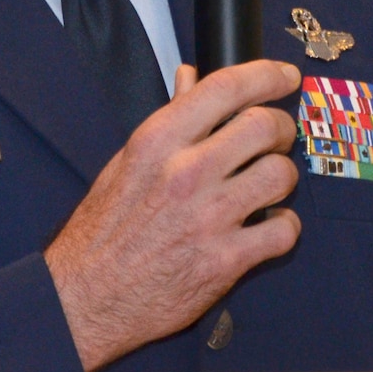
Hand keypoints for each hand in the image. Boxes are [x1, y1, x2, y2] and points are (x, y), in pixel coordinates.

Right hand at [45, 60, 302, 371]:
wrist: (87, 296)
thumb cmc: (104, 229)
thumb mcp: (127, 162)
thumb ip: (170, 118)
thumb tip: (191, 77)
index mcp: (158, 141)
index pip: (226, 87)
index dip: (266, 75)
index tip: (286, 76)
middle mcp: (185, 173)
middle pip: (264, 126)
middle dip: (281, 128)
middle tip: (277, 138)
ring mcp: (208, 217)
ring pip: (281, 175)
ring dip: (283, 177)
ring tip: (267, 186)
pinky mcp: (225, 261)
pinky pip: (283, 230)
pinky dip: (283, 226)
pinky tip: (267, 226)